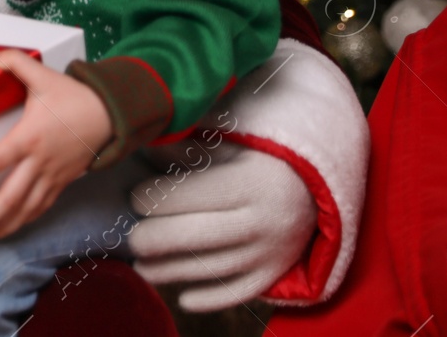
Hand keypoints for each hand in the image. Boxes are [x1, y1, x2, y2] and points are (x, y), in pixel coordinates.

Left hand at [0, 50, 112, 241]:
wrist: (110, 114)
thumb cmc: (73, 96)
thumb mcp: (42, 75)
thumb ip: (14, 62)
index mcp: (30, 137)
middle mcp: (40, 161)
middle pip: (12, 196)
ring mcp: (53, 175)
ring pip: (27, 208)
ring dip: (6, 224)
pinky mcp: (63, 181)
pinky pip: (42, 206)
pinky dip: (27, 218)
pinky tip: (13, 226)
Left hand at [127, 138, 316, 311]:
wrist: (315, 194)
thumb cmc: (260, 164)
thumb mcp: (230, 148)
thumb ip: (189, 151)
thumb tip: (145, 148)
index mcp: (250, 182)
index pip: (192, 193)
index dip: (156, 197)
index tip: (133, 198)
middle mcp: (262, 221)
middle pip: (197, 235)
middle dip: (155, 238)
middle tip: (131, 238)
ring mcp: (270, 253)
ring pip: (211, 268)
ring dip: (170, 272)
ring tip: (141, 267)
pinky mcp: (273, 275)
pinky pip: (238, 294)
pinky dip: (209, 299)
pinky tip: (183, 297)